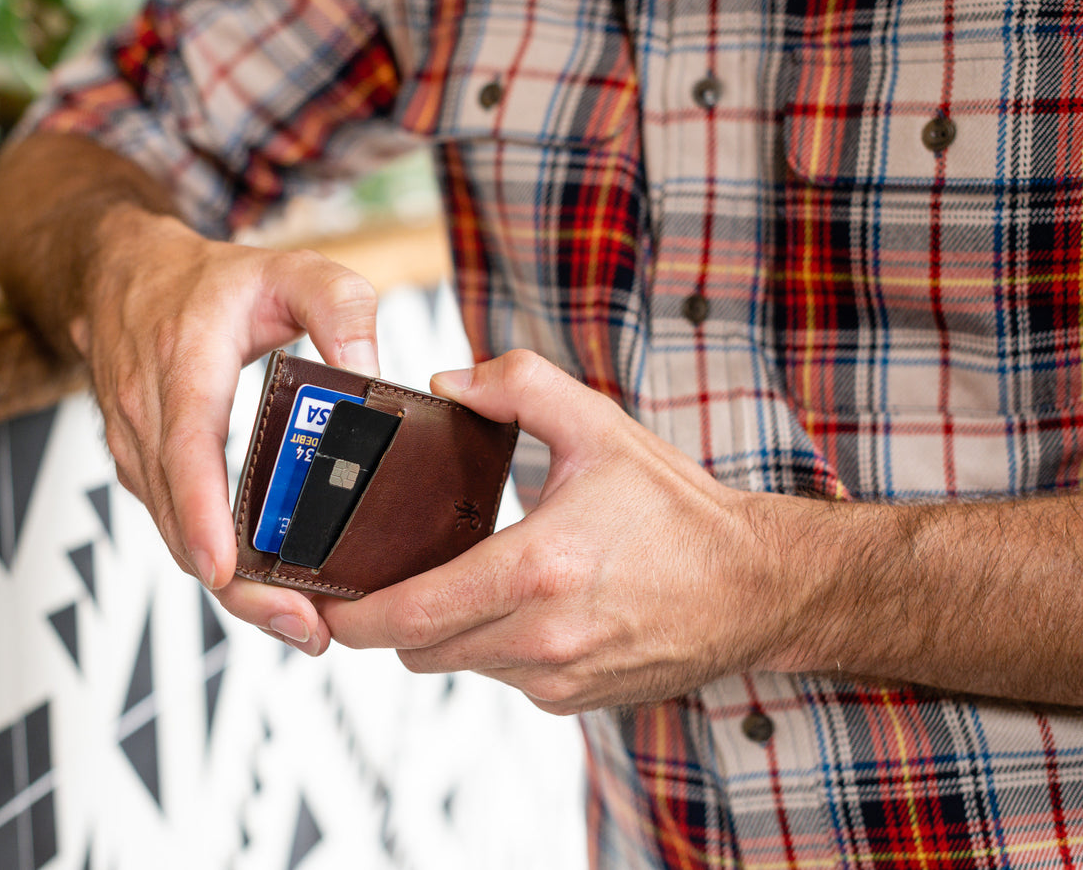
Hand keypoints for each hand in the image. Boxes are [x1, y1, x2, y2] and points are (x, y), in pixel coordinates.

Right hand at [74, 204, 379, 654]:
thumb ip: (342, 307)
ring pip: (174, 533)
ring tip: (301, 625)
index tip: (225, 569)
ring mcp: (136, 445)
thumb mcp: (290, 269)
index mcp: (184, 362)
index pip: (187, 447)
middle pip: (182, 516)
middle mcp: (148, 412)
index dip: (204, 514)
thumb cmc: (209, 279)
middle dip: (238, 584)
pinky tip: (270, 590)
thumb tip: (371, 375)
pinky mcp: (140, 468)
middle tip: (302, 627)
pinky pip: (175, 524)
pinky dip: (217, 562)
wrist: (119, 272)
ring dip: (233, 587)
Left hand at [319, 350, 812, 712]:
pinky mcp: (573, 701)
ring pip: (459, 664)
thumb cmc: (680, 511)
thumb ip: (517, 385)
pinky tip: (524, 603)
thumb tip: (447, 381)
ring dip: (446, 630)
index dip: (353, 617)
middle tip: (383, 577)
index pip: (410, 616)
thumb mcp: (598, 426)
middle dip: (391, 619)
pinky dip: (493, 645)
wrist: (759, 587)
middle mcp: (543, 637)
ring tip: (469, 577)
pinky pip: (503, 676)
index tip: (324, 603)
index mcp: (537, 570)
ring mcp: (558, 678)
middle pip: (419, 650)